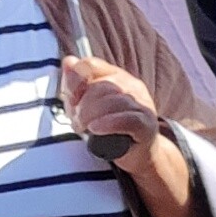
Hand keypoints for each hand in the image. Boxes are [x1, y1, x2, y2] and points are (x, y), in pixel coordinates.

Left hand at [60, 55, 206, 216]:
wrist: (136, 155)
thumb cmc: (108, 129)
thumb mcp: (85, 105)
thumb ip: (75, 84)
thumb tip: (68, 61)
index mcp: (116, 76)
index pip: (91, 65)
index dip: (74, 81)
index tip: (70, 100)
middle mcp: (132, 86)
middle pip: (100, 86)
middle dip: (82, 105)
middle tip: (77, 122)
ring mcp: (142, 104)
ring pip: (113, 101)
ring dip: (91, 116)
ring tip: (85, 128)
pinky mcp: (147, 125)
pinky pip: (126, 119)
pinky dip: (108, 124)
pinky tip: (96, 129)